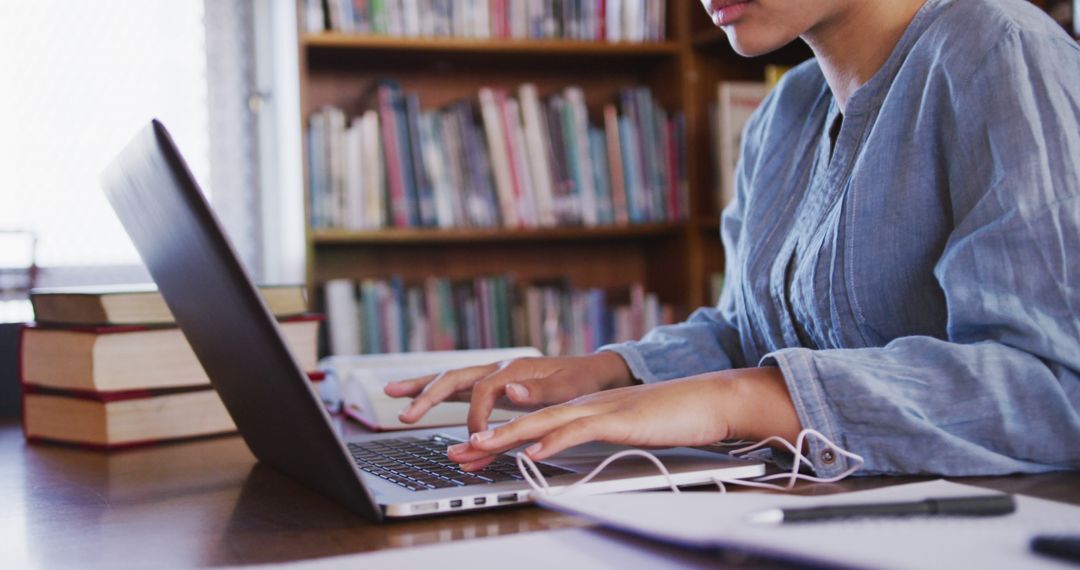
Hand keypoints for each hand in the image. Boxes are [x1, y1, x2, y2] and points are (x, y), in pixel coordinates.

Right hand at [384, 352, 635, 434]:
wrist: (591, 373)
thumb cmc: (581, 383)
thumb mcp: (569, 389)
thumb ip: (539, 391)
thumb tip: (510, 390)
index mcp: (513, 369)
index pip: (482, 392)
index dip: (475, 417)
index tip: (477, 440)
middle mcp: (497, 368)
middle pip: (453, 378)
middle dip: (426, 395)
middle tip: (405, 414)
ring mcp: (491, 375)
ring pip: (449, 379)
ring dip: (420, 388)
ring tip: (390, 393)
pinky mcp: (491, 385)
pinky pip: (457, 389)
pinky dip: (435, 393)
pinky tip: (415, 398)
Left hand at [446, 367, 801, 469]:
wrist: (709, 399)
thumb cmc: (671, 417)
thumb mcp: (623, 429)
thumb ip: (592, 436)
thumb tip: (563, 452)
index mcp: (582, 408)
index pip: (530, 422)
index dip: (497, 436)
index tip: (469, 453)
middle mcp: (584, 405)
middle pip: (526, 419)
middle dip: (488, 437)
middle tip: (456, 454)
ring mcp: (601, 409)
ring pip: (545, 421)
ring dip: (508, 436)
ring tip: (478, 448)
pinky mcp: (620, 420)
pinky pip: (582, 429)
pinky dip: (555, 439)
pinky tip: (536, 450)